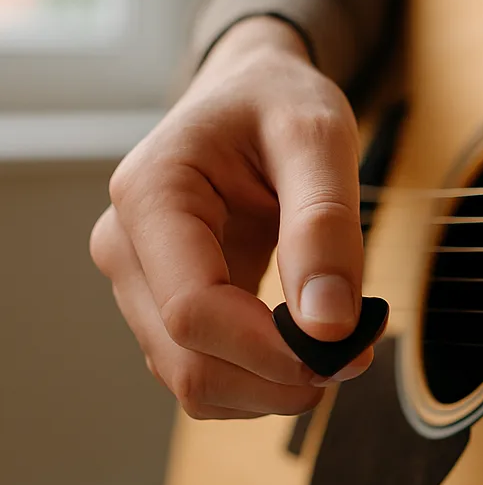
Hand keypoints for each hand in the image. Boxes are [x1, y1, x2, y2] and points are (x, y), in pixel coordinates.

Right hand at [90, 16, 372, 418]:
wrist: (252, 95)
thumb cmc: (280, 103)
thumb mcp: (318, 138)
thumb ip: (325, 226)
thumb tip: (329, 326)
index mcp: (152, 196)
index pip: (192, 311)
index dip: (270, 351)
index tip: (345, 351)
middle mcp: (126, 248)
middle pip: (187, 362)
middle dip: (277, 379)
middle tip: (355, 356)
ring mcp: (140, 284)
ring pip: (193, 382)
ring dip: (271, 389)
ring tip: (337, 349)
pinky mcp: (166, 307)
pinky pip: (206, 373)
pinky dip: (260, 381)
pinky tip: (306, 349)